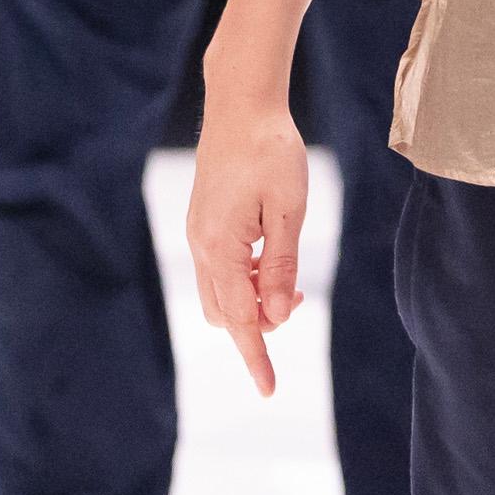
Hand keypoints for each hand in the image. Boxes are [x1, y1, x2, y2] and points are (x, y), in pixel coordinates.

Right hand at [183, 97, 310, 397]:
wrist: (241, 105)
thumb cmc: (271, 151)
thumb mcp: (288, 209)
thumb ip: (281, 265)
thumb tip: (279, 315)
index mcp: (221, 247)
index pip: (241, 318)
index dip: (256, 355)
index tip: (268, 389)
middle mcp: (201, 245)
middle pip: (225, 313)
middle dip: (258, 322)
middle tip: (297, 294)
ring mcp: (197, 233)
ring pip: (220, 293)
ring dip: (251, 298)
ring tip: (287, 275)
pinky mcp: (201, 222)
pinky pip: (219, 268)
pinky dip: (244, 277)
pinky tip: (268, 254)